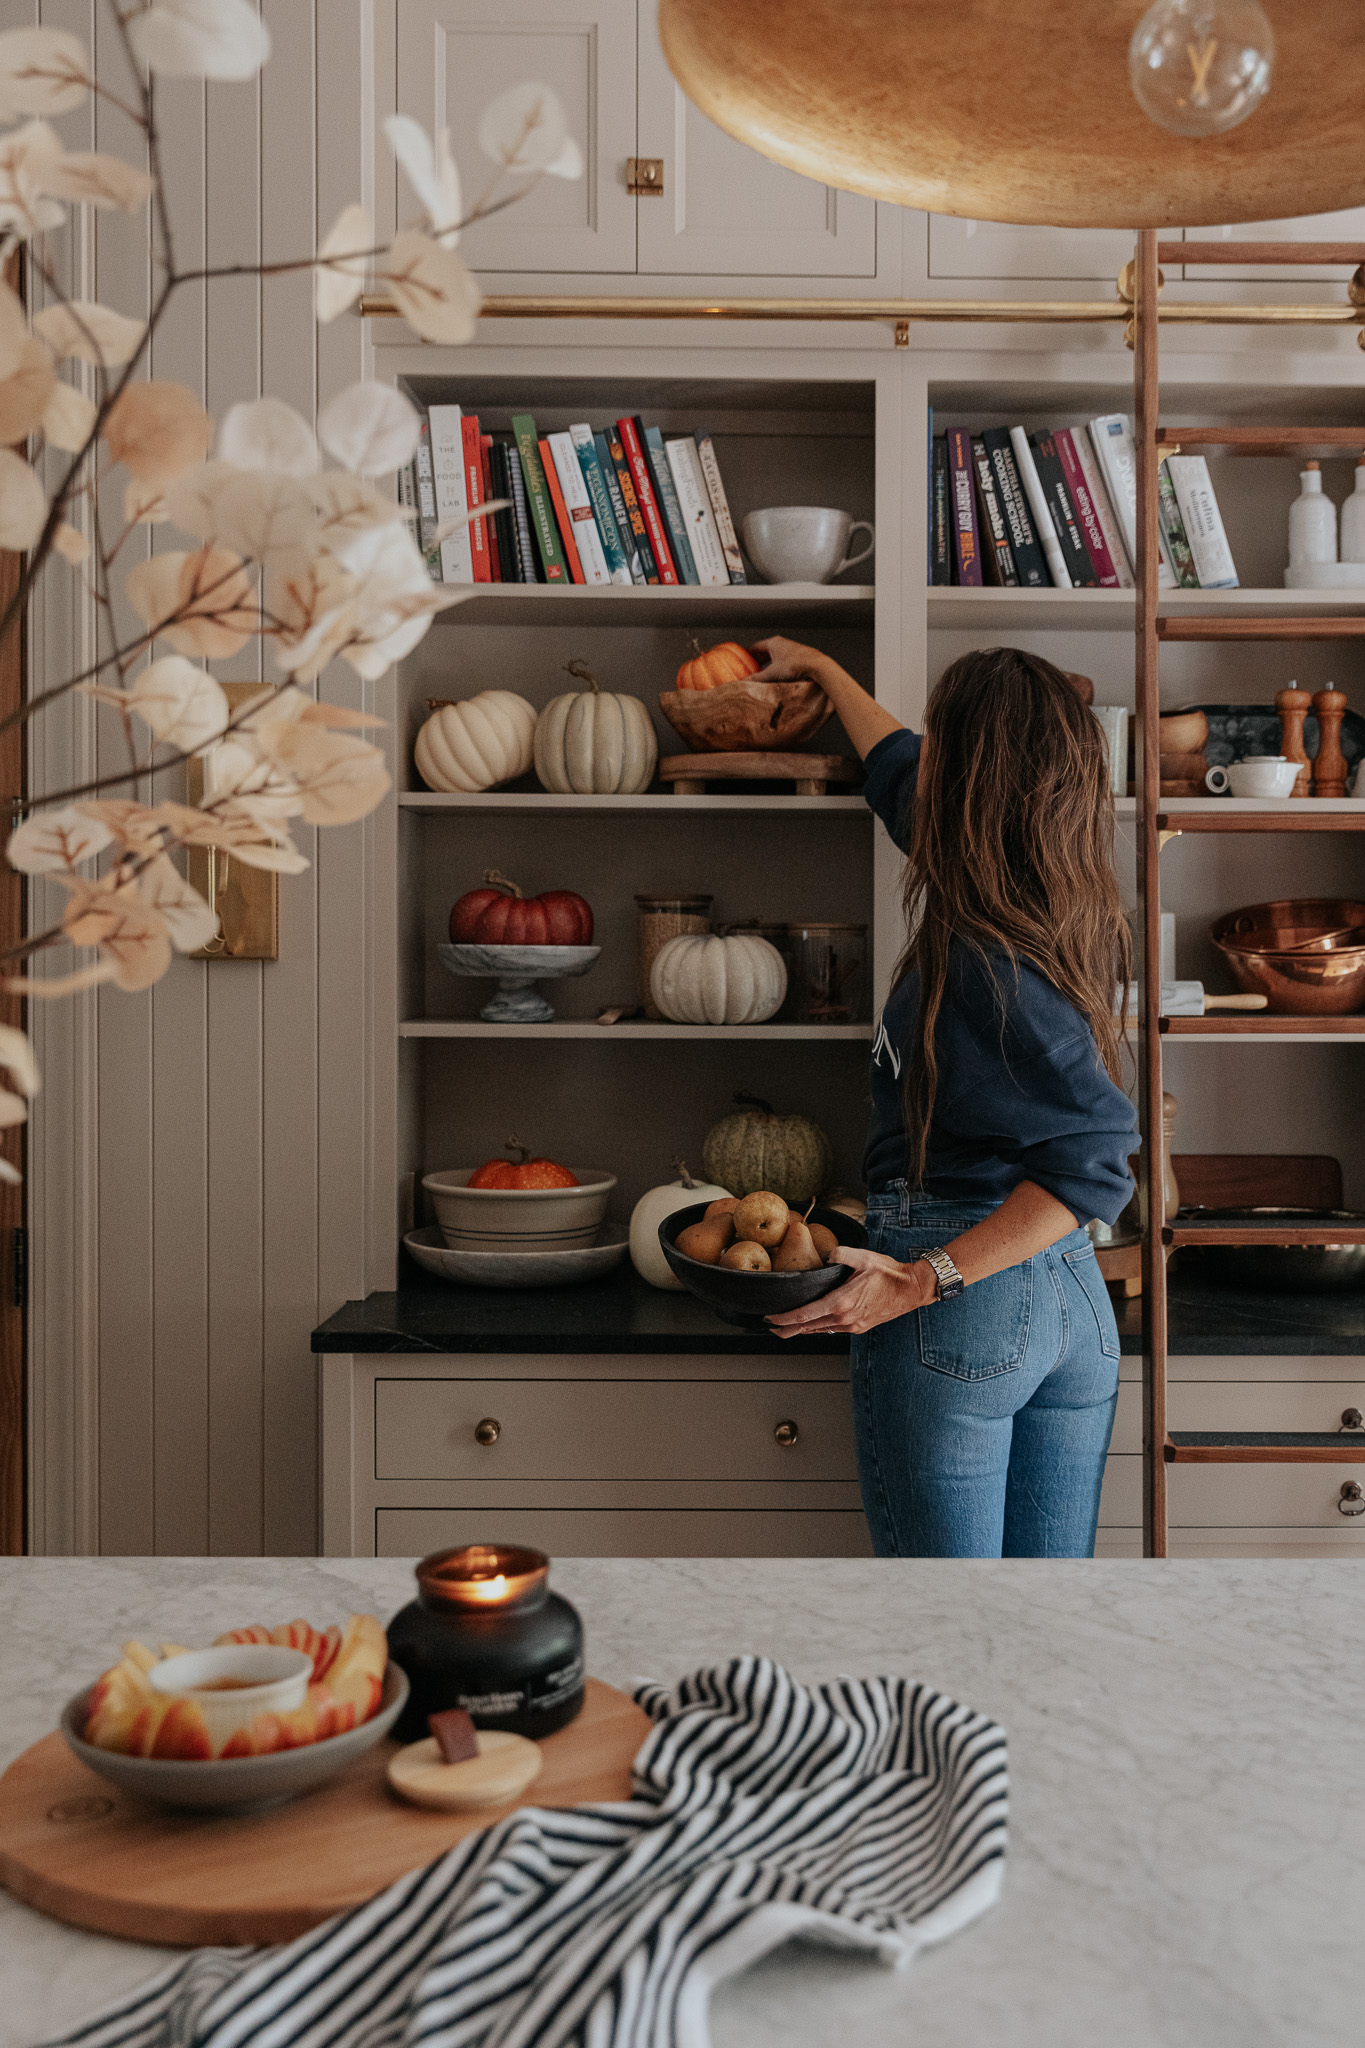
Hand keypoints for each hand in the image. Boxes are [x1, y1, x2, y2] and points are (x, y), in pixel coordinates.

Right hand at [749, 636, 831, 686]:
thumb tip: (744, 683)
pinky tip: (777, 679)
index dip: (747, 653)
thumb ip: (757, 678)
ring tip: (763, 677)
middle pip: (765, 653)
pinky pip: (784, 664)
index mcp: (774, 643)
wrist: (818, 667)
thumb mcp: (772, 673)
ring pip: (776, 659)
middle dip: (757, 662)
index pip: (756, 646)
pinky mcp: (799, 659)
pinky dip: (778, 670)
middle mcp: (783, 645)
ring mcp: (792, 652)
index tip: (741, 659)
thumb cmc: (797, 665)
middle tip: (750, 670)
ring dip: (768, 667)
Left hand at [765, 1245, 937, 1336]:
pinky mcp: (859, 1327)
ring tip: (786, 1328)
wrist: (912, 1289)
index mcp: (841, 1303)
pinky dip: (817, 1328)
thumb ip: (840, 1254)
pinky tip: (812, 1325)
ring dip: (801, 1330)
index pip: (804, 1315)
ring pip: (819, 1331)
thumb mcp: (863, 1257)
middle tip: (769, 1327)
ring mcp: (852, 1325)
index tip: (770, 1319)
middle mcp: (844, 1318)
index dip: (784, 1319)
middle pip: (807, 1328)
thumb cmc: (890, 1273)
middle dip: (786, 1329)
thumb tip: (826, 1255)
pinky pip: (832, 1330)